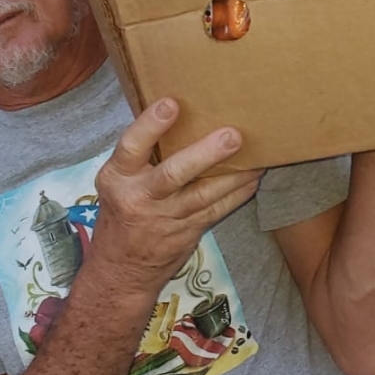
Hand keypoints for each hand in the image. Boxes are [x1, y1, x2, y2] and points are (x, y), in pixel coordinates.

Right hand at [90, 99, 262, 298]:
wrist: (121, 270)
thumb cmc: (121, 212)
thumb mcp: (117, 183)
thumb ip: (140, 155)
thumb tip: (177, 110)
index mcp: (117, 177)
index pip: (131, 146)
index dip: (150, 125)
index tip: (171, 104)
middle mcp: (141, 197)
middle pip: (174, 173)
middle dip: (205, 154)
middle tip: (232, 136)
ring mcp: (166, 217)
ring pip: (205, 194)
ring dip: (234, 175)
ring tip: (258, 156)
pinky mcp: (188, 231)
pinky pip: (217, 209)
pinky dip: (237, 194)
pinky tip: (253, 178)